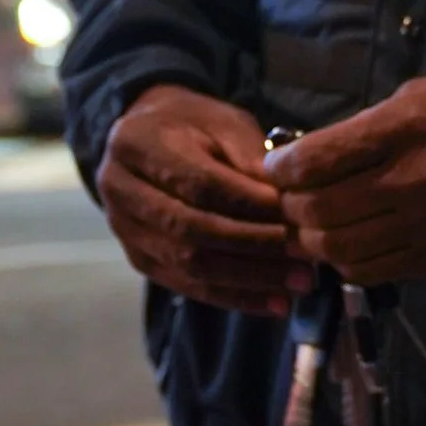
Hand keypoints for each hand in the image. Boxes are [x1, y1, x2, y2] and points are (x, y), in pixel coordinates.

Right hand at [96, 88, 305, 312]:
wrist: (145, 137)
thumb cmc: (193, 125)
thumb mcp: (224, 123)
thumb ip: (251, 159)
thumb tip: (287, 201)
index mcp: (138, 143)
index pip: (200, 184)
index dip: (251, 206)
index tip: (298, 219)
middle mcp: (119, 188)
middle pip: (191, 229)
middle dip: (254, 247)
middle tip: (305, 260)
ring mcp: (123, 229)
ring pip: (188, 264)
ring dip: (248, 279)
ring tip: (298, 285)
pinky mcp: (137, 258)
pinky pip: (187, 286)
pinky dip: (234, 297)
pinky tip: (274, 303)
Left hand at [264, 76, 425, 281]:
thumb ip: (374, 123)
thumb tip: (325, 148)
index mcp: (406, 129)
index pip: (316, 159)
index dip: (283, 167)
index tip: (278, 166)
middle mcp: (409, 182)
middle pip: (318, 210)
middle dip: (292, 205)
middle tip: (291, 196)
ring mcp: (424, 228)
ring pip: (337, 248)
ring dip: (314, 238)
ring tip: (314, 222)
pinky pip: (370, 271)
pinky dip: (346, 260)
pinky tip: (347, 242)